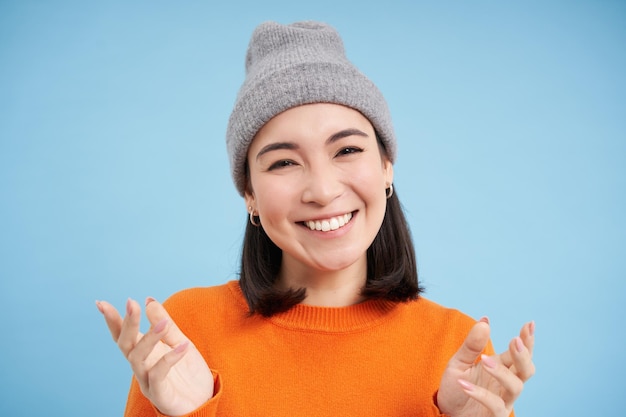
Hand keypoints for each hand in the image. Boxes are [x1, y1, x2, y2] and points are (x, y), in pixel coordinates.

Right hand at [96, 298, 213, 415]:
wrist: (204, 400)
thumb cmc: (188, 372)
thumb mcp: (179, 341)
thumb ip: (165, 324)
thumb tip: (148, 300)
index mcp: (144, 353)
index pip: (123, 335)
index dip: (112, 320)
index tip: (100, 303)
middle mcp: (141, 367)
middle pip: (126, 344)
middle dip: (127, 323)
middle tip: (131, 303)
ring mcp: (147, 381)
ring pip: (138, 358)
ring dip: (149, 338)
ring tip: (164, 323)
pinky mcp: (159, 394)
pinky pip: (159, 375)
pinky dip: (170, 359)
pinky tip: (184, 346)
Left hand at [436, 318, 534, 416]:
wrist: (446, 412)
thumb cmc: (456, 388)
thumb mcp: (459, 363)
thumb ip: (472, 345)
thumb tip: (485, 320)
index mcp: (502, 367)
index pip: (519, 353)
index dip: (527, 340)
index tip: (530, 324)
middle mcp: (506, 384)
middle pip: (526, 370)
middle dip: (523, 355)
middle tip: (515, 340)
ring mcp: (503, 401)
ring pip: (516, 387)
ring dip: (502, 372)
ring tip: (484, 360)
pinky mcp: (494, 416)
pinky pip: (495, 406)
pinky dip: (480, 394)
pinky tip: (463, 384)